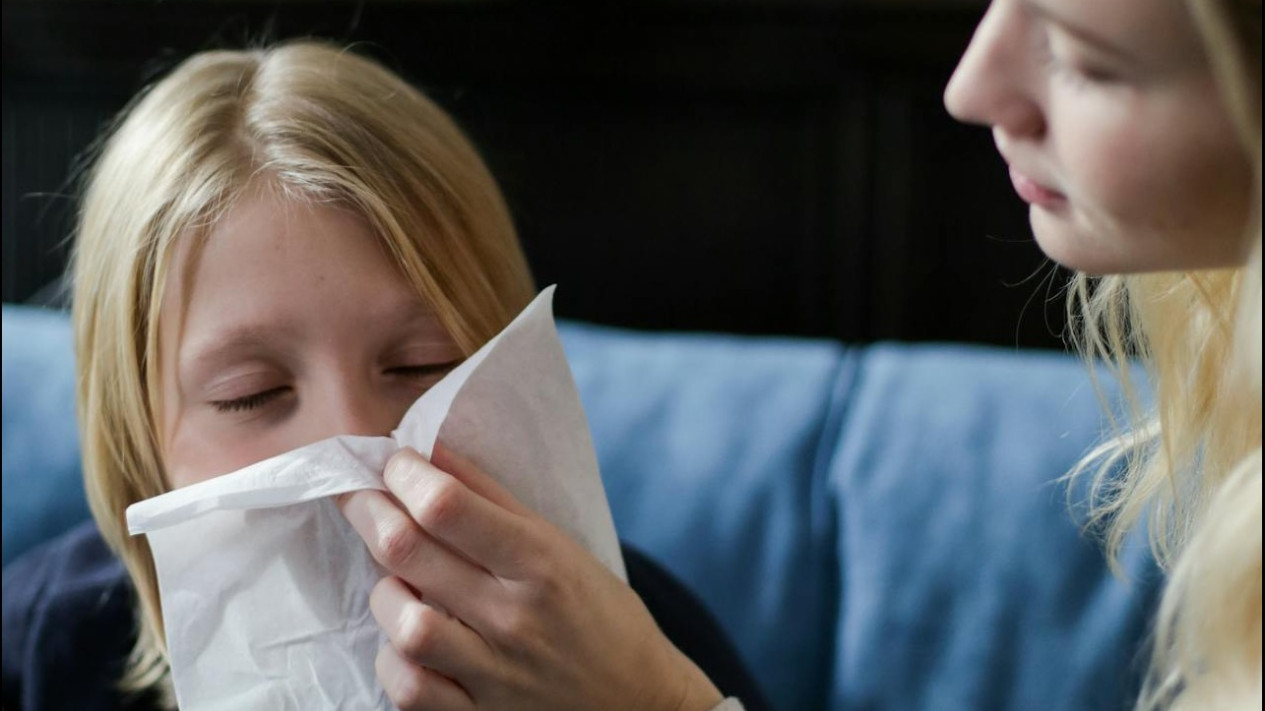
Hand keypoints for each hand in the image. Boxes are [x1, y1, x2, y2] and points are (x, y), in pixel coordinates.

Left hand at [337, 445, 723, 710]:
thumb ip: (493, 500)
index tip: (394, 462)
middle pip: (409, 552)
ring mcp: (495, 674)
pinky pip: (408, 689)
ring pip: (403, 624)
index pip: (448, 506)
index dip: (404, 474)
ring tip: (395, 581)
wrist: (641, 703)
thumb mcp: (561, 547)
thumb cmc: (599, 614)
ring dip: (384, 593)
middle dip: (368, 510)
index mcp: (541, 562)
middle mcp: (515, 617)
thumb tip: (430, 450)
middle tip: (361, 497)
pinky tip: (406, 641)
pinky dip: (394, 661)